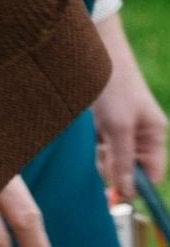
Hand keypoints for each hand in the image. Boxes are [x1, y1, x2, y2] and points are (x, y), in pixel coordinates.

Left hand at [94, 9, 166, 197]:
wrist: (91, 53)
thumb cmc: (112, 86)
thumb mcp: (118, 127)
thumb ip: (121, 160)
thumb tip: (127, 192)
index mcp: (154, 136)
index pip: (151, 174)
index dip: (136, 186)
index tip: (117, 193)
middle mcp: (142, 134)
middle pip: (129, 168)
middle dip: (113, 168)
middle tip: (102, 151)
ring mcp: (123, 129)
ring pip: (112, 158)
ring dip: (101, 154)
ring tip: (98, 132)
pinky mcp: (106, 123)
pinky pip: (101, 145)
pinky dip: (94, 142)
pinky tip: (92, 127)